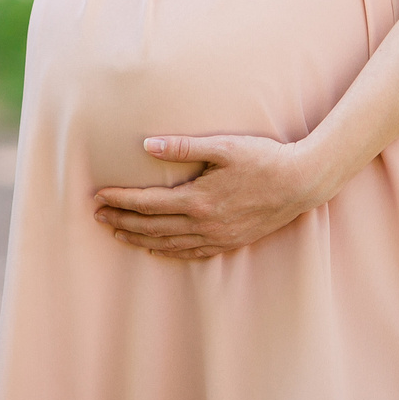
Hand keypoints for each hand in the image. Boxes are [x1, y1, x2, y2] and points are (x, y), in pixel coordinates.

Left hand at [92, 134, 333, 258]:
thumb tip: (146, 146)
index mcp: (198, 199)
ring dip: (138, 239)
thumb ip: (183, 147)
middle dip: (122, 221)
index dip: (120, 200)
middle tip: (97, 216)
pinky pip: (191, 253)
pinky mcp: (229, 243)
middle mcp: (204, 224)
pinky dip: (168, 252)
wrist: (301, 183)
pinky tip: (155, 248)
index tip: (99, 197)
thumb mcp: (223, 147)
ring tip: (117, 233)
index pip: (147, 203)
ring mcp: (217, 237)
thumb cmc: (263, 158)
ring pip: (168, 244)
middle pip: (152, 227)